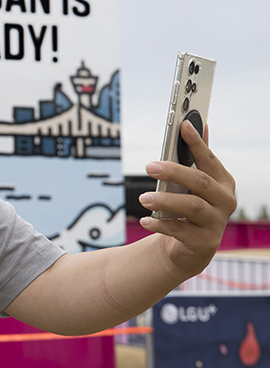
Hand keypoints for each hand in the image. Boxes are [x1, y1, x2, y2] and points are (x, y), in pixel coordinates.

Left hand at [138, 121, 235, 275]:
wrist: (190, 245)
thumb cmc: (190, 206)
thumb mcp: (193, 182)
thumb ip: (197, 156)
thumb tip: (199, 123)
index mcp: (223, 182)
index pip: (209, 159)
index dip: (197, 142)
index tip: (183, 125)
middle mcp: (225, 201)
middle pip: (199, 182)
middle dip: (174, 172)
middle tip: (149, 166)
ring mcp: (216, 223)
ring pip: (192, 207)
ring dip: (165, 201)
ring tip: (143, 198)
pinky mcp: (205, 242)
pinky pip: (180, 231)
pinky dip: (160, 224)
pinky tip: (145, 220)